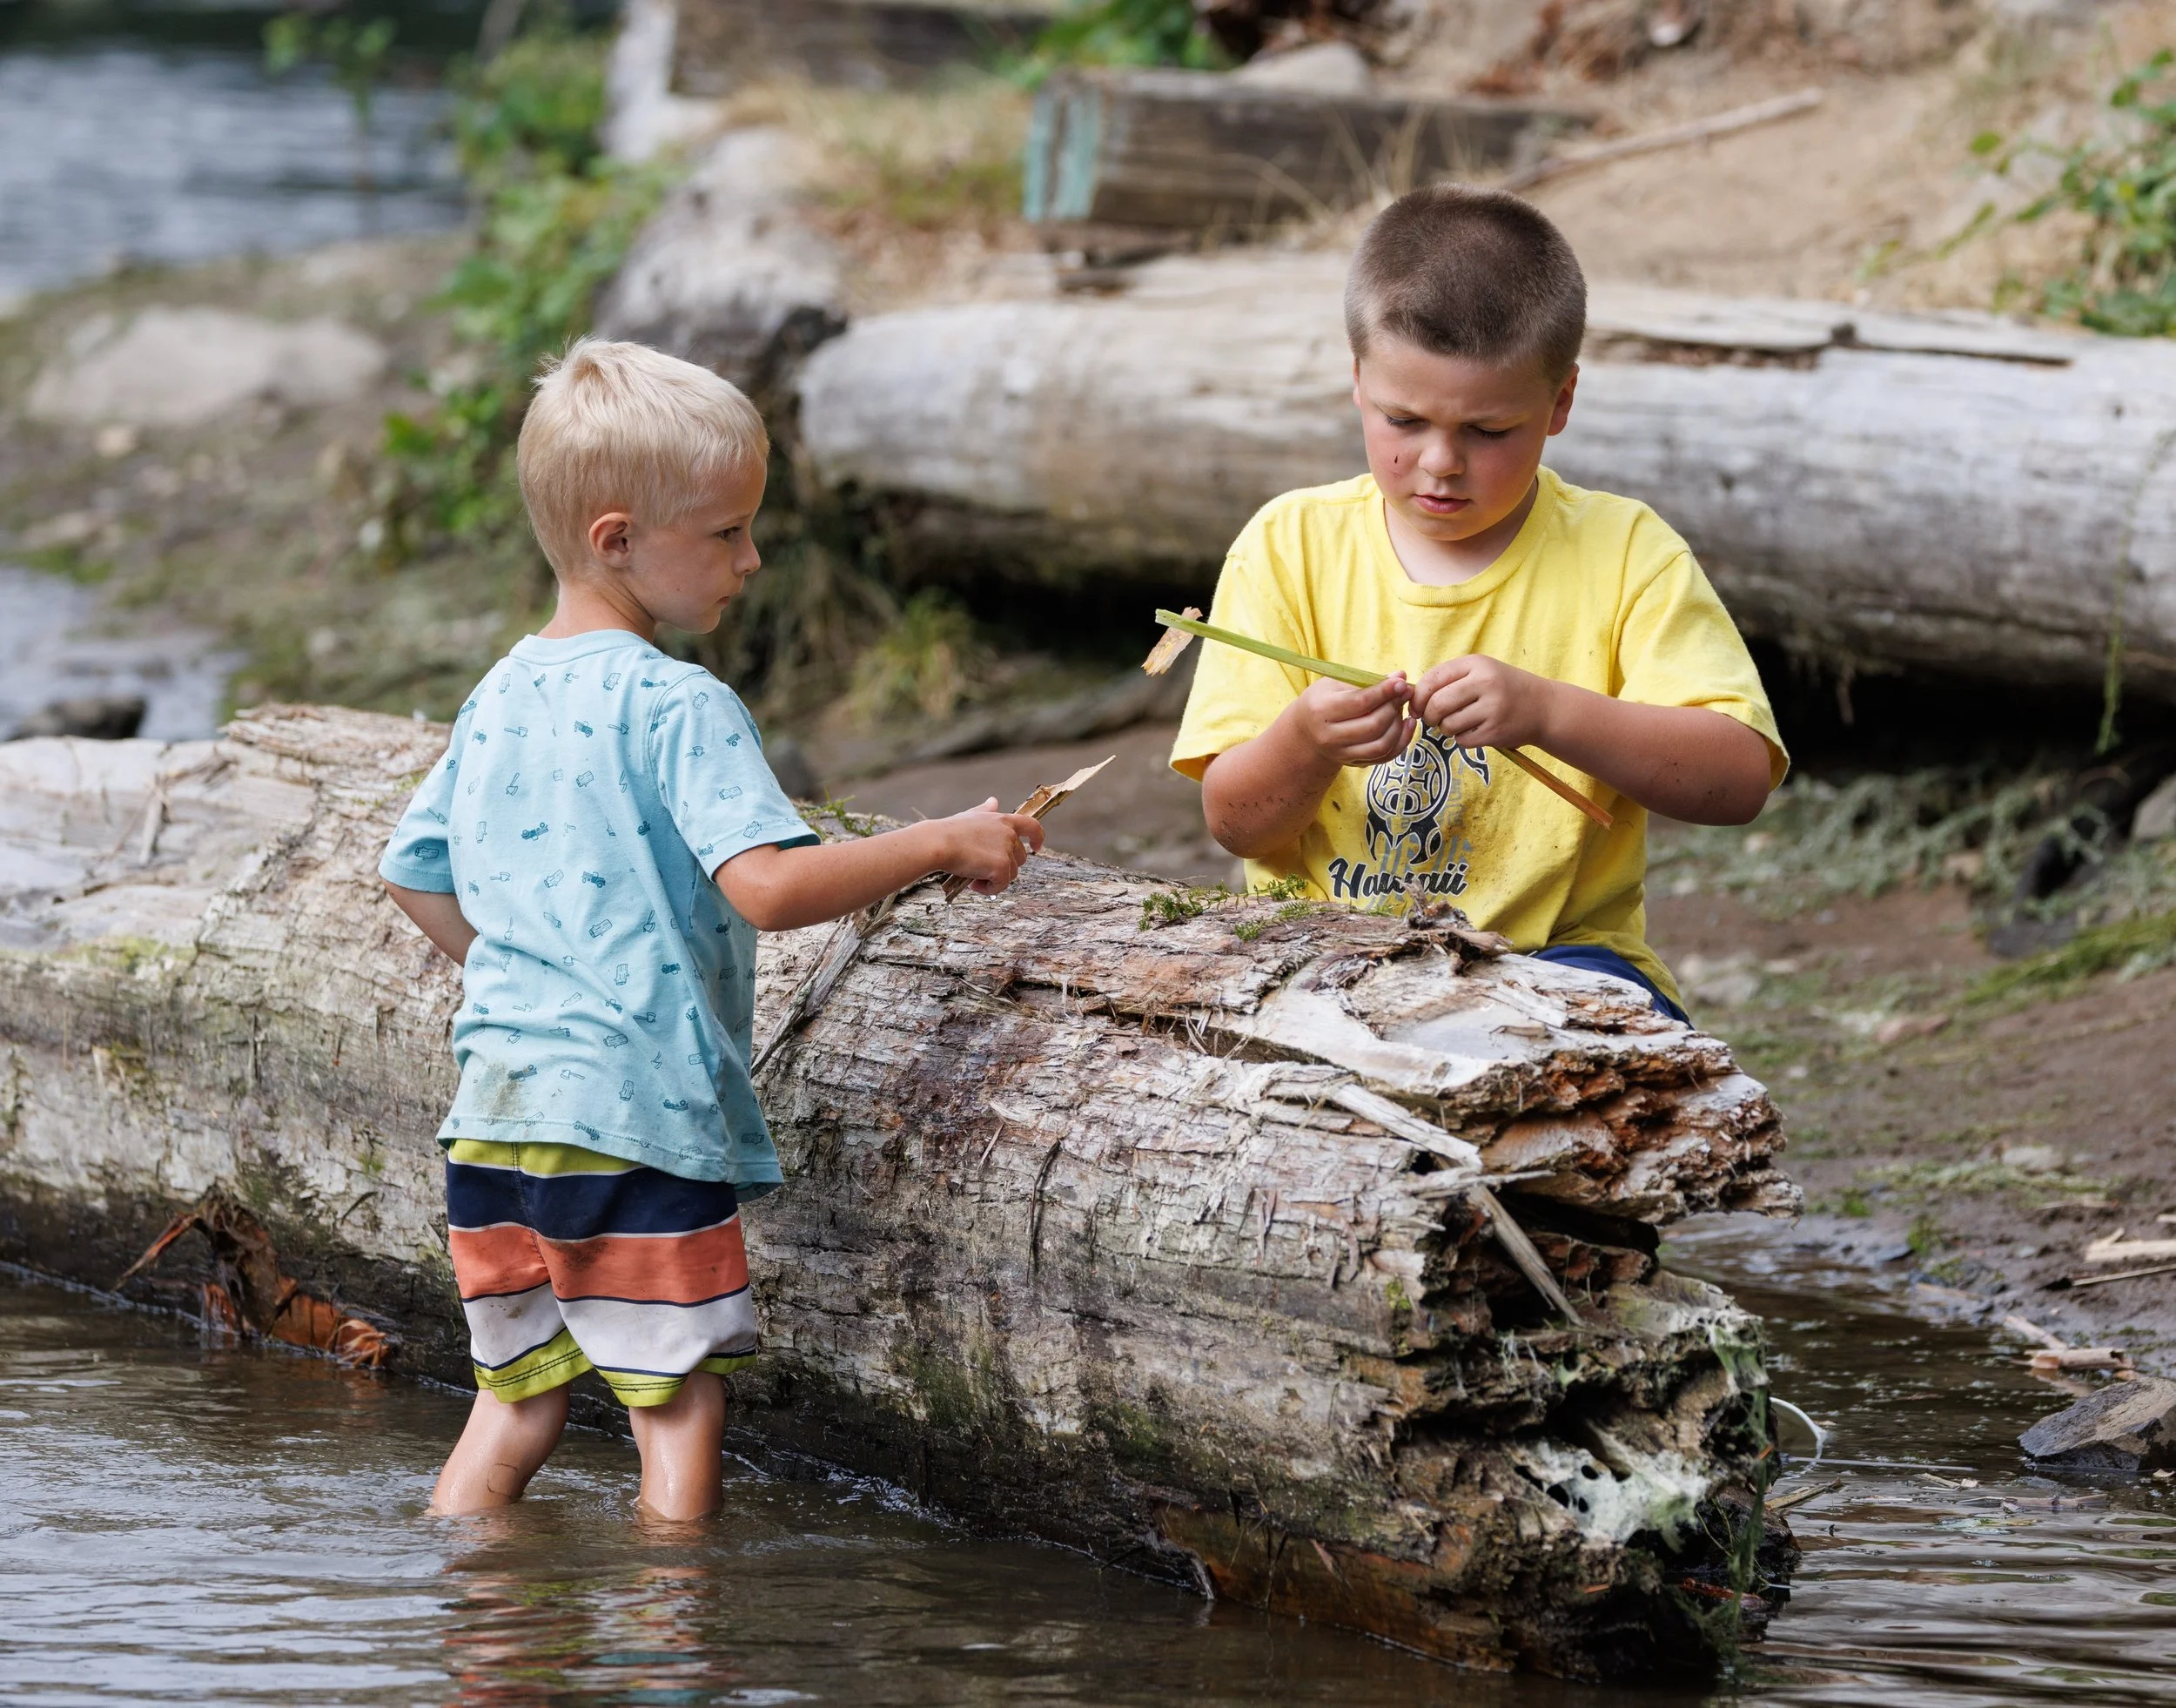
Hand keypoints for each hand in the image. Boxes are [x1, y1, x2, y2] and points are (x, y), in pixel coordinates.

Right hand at [937, 797, 1045, 894]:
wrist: (938, 843)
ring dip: (993, 879)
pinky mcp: (1001, 867)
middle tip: (980, 869)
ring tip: (973, 876)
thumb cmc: (950, 830)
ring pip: (1010, 874)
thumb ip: (986, 811)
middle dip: (1003, 866)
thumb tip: (994, 801)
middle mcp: (1009, 834)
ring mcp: (1007, 851)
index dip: (1038, 837)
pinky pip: (1001, 886)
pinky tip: (973, 884)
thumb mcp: (971, 816)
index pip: (1032, 826)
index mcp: (1004, 820)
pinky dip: (989, 889)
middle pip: (1020, 858)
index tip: (1036, 847)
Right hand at [1289, 674, 1415, 767]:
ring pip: (1381, 744)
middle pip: (1373, 725)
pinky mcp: (1354, 763)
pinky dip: (1402, 741)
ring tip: (1401, 708)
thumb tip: (1400, 677)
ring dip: (1399, 725)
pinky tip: (1407, 724)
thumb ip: (1367, 680)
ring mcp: (1341, 754)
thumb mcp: (1336, 684)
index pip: (1359, 702)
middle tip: (1404, 692)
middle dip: (1394, 707)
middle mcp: (1329, 737)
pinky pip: (1385, 756)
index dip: (1384, 692)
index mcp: (1321, 711)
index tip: (1401, 682)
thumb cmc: (1324, 700)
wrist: (1307, 731)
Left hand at [1413, 656, 1551, 750]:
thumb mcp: (1481, 672)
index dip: (1418, 696)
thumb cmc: (1503, 689)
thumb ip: (1449, 679)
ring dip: (1447, 729)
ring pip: (1448, 725)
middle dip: (1429, 716)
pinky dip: (1463, 739)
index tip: (1417, 706)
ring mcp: (1492, 708)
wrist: (1544, 707)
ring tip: (1460, 723)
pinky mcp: (1496, 731)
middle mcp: (1485, 683)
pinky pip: (1462, 740)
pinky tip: (1475, 731)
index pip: (1432, 679)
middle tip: (1434, 720)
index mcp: (1476, 664)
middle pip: (1437, 704)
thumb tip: (1412, 699)